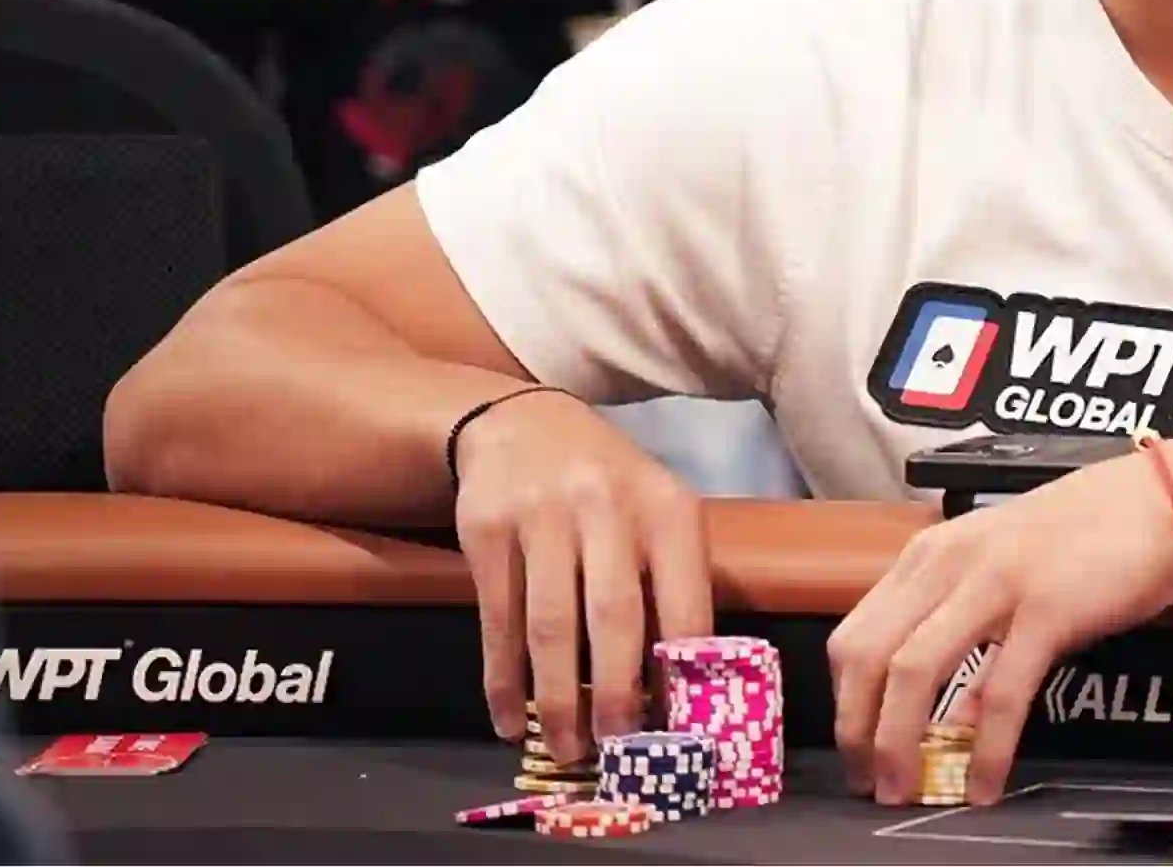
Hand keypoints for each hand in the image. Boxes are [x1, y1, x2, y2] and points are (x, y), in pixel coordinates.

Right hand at [451, 389, 712, 763]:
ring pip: (550, 626)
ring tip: (564, 747)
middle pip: (614, 618)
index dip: (680, 674)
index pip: (684, 603)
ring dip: (556, 698)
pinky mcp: (488, 529)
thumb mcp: (655, 515)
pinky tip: (509, 718)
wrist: (523, 423)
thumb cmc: (606, 488)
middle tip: (614, 750)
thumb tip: (676, 691)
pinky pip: (498, 619)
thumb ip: (670, 587)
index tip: (675, 729)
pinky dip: (502, 678)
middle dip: (614, 695)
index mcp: (667, 509)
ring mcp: (542, 515)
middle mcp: (607, 507)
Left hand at [828, 452, 1172, 805]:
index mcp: (932, 554)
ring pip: (914, 671)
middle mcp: (951, 563)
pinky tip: (983, 783)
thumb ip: (962, 627)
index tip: (854, 745)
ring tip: (904, 790)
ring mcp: (996, 584)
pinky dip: (983, 749)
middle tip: (868, 780)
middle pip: (868, 654)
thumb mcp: (1001, 567)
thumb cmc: (1088, 533)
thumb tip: (944, 712)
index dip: (844, 701)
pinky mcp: (1046, 611)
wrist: (1163, 502)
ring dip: (898, 742)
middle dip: (858, 730)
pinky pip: (998, 693)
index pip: (855, 633)